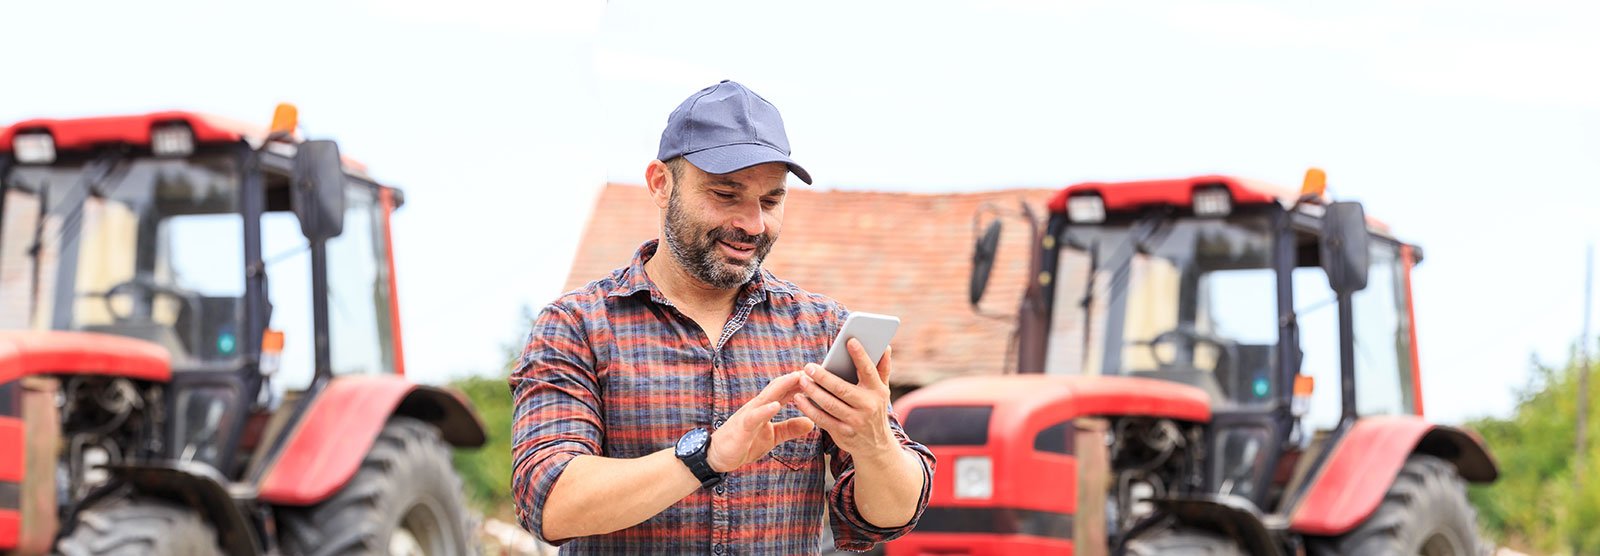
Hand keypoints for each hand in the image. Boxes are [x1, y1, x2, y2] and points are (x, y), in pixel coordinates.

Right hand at [706, 371, 815, 472]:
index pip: (786, 391)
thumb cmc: (744, 444)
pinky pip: (754, 416)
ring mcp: (749, 414)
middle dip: (796, 378)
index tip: (821, 377)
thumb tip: (811, 422)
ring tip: (798, 377)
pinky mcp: (741, 426)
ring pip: (768, 396)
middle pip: (779, 387)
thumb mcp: (772, 437)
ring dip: (783, 386)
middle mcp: (758, 406)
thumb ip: (789, 428)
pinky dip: (765, 409)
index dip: (803, 383)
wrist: (718, 456)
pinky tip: (775, 405)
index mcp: (765, 407)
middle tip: (815, 370)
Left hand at [793, 339, 898, 458]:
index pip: (868, 370)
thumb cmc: (875, 409)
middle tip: (809, 367)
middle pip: (842, 388)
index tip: (849, 340)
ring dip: (813, 391)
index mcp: (877, 391)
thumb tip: (885, 346)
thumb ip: (882, 368)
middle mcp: (868, 406)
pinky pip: (822, 419)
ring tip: (801, 380)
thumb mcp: (882, 390)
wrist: (876, 446)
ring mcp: (855, 421)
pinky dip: (809, 409)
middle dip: (823, 377)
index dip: (860, 355)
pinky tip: (799, 398)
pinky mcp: (843, 433)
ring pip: (829, 404)